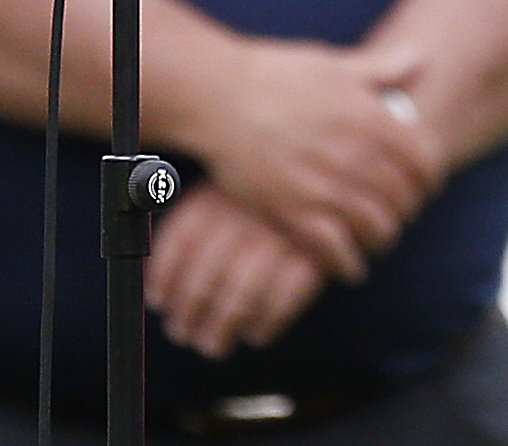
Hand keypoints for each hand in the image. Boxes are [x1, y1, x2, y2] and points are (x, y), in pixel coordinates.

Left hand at [146, 182, 325, 357]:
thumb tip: (159, 273)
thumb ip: (202, 214)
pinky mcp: (319, 250)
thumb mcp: (237, 180)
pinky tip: (257, 334)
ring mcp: (284, 232)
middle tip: (183, 333)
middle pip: (207, 275)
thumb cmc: (278, 183)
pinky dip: (269, 321)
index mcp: (225, 190)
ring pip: (241, 292)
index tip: (158, 301)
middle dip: (190, 312)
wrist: (349, 162)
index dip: (165, 275)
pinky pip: (287, 296)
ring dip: (222, 326)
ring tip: (213, 344)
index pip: (182, 239)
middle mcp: (250, 212)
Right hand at [177, 41, 439, 279]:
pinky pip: (333, 250)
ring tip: (379, 239)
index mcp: (371, 118)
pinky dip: (348, 263)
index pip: (425, 160)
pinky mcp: (290, 211)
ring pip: (375, 227)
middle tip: (402, 214)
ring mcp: (324, 186)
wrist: (220, 97)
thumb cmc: (277, 74)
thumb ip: (381, 68)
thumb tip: (421, 55)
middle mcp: (355, 155)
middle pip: (403, 197)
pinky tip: (351, 268)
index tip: (427, 186)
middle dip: (408, 209)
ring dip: (383, 237)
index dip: (431, 178)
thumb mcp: (337, 64)